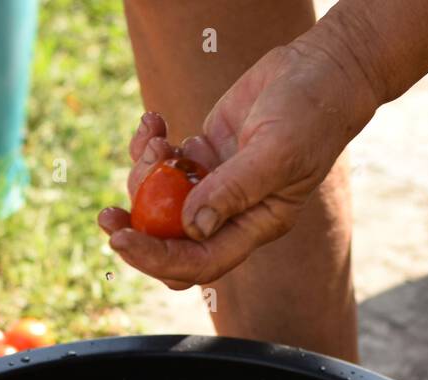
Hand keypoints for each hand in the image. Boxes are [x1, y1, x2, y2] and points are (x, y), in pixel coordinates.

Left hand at [99, 43, 372, 289]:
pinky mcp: (204, 155)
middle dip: (136, 232)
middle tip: (106, 216)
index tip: (122, 241)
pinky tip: (153, 121)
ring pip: (160, 201)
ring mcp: (215, 184)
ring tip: (155, 138)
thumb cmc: (311, 112)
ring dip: (144, 174)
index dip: (158, 259)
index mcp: (255, 225)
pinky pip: (163, 164)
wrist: (321, 69)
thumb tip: (193, 226)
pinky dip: (150, 145)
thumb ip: (234, 190)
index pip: (200, 262)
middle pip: (172, 243)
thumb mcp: (276, 151)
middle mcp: (232, 213)